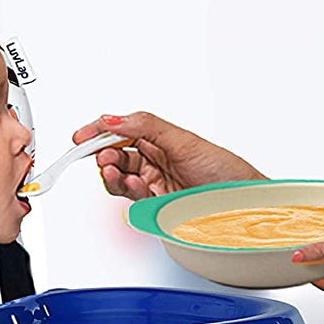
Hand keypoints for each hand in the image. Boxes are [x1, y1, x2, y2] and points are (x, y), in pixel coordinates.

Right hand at [71, 112, 262, 199]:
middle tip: (101, 155)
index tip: (81, 137)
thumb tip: (113, 119)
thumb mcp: (183, 139)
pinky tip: (129, 181)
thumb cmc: (224, 171)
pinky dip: (125, 187)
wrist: (241, 204)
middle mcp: (155, 158)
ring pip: (119, 176)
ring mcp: (154, 181)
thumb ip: (146, 126)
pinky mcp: (155, 204)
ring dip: (111, 172)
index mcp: (160, 138)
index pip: (121, 130)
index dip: (99, 132)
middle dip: (103, 153)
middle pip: (115, 153)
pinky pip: (131, 195)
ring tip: (111, 169)